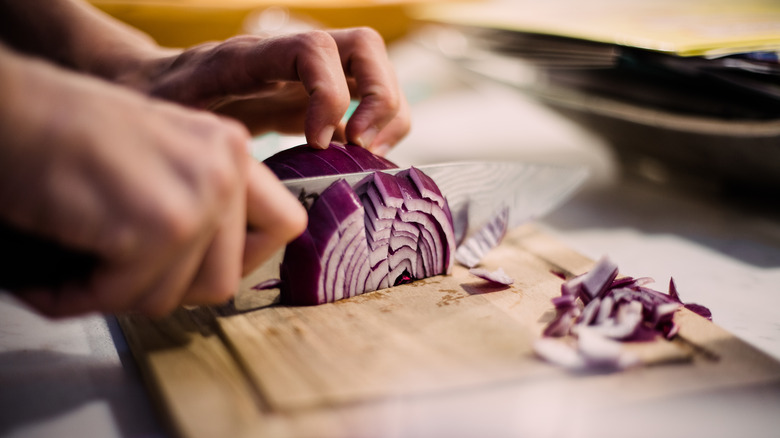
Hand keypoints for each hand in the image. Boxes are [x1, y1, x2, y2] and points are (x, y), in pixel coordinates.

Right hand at [0, 50, 306, 317]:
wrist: (11, 112)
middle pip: (224, 279)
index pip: (285, 225)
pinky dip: (82, 296)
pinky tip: (55, 276)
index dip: (246, 259)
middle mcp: (226, 169)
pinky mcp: (161, 227)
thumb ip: (205, 199)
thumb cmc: (68, 133)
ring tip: (81, 267)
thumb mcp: (164, 156)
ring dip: (121, 294)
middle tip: (118, 274)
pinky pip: (129, 296)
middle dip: (164, 288)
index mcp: (231, 151)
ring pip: (176, 297)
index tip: (201, 266)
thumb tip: (229, 269)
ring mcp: (200, 197)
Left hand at [123, 28, 409, 154]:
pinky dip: (378, 127)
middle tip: (362, 147)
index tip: (317, 142)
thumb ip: (208, 137)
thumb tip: (247, 179)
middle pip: (364, 46)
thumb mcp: (170, 118)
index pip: (314, 49)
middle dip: (380, 97)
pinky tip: (355, 158)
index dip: (331, 94)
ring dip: (388, 113)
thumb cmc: (156, 103)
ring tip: (366, 155)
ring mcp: (306, 74)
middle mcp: (288, 56)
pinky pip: (366, 99)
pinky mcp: (312, 97)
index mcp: (250, 57)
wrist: (151, 85)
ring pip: (375, 69)